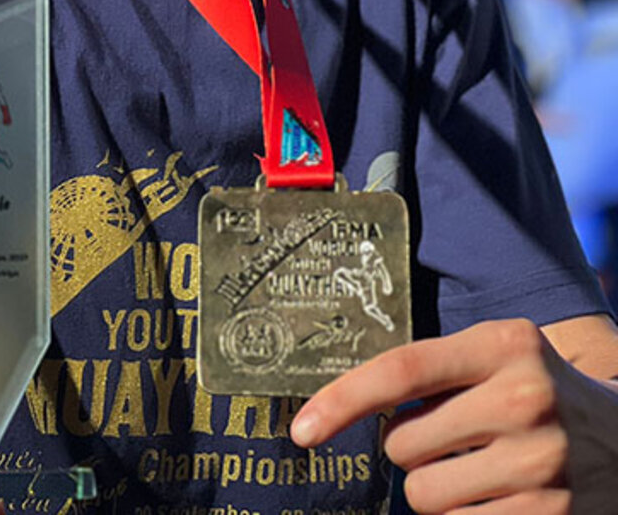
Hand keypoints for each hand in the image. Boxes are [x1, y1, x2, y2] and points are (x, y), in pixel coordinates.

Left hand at [289, 317, 617, 512]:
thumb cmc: (537, 389)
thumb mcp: (499, 356)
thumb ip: (435, 371)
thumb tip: (346, 405)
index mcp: (503, 345)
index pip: (403, 370)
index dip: (343, 400)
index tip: (301, 430)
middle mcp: (523, 399)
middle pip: (403, 444)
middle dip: (413, 447)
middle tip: (454, 436)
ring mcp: (540, 463)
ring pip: (424, 495)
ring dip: (434, 488)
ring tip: (477, 467)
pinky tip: (500, 495)